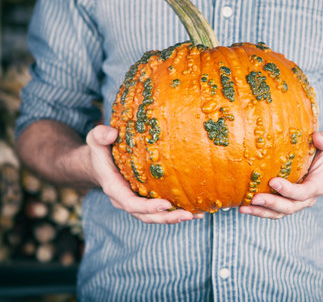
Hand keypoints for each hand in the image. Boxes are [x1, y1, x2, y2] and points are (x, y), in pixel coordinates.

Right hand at [86, 125, 200, 223]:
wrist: (99, 163)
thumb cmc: (100, 149)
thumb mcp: (96, 140)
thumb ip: (100, 135)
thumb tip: (111, 133)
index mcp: (114, 188)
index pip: (130, 203)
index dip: (147, 207)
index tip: (166, 204)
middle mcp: (125, 200)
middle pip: (146, 216)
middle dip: (167, 217)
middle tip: (187, 215)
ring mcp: (136, 201)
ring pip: (155, 216)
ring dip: (175, 218)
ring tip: (197, 215)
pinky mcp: (146, 199)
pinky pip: (161, 210)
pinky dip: (177, 211)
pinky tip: (197, 210)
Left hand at [239, 130, 322, 218]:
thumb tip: (317, 138)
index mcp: (318, 185)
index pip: (304, 192)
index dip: (289, 190)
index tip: (273, 182)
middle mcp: (307, 197)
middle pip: (290, 207)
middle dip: (272, 204)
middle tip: (255, 198)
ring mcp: (296, 201)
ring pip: (279, 213)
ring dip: (261, 211)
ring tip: (244, 208)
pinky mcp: (286, 201)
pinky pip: (272, 210)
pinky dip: (258, 210)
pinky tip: (243, 206)